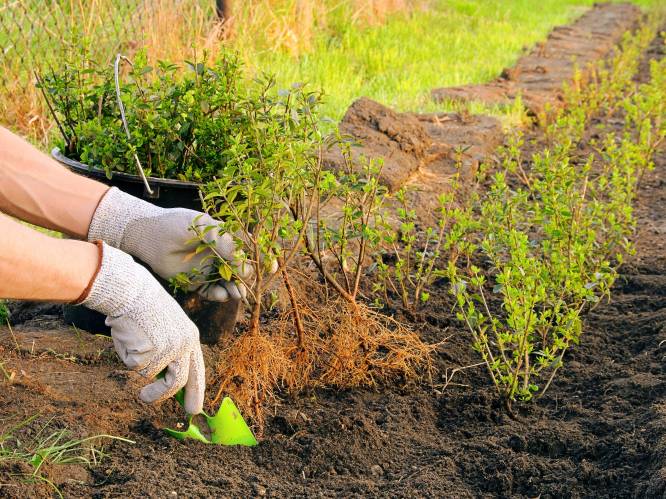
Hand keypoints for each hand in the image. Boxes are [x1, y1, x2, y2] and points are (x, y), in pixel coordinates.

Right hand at [79, 242, 204, 413]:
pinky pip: (134, 366)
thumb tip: (165, 381)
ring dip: (138, 364)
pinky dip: (127, 355)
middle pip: (178, 381)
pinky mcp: (150, 352)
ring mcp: (168, 350)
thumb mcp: (167, 328)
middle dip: (163, 396)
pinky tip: (129, 336)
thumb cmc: (145, 308)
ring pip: (150, 374)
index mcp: (191, 338)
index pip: (197, 370)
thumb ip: (170, 352)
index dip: (196, 390)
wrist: (132, 291)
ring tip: (132, 342)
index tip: (194, 408)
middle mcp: (184, 345)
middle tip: (147, 399)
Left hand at [88, 187, 248, 301]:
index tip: (270, 268)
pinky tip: (222, 295)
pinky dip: (219, 295)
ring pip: (229, 283)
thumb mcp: (205, 229)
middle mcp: (219, 254)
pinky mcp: (195, 283)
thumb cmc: (176, 225)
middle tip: (249, 285)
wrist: (147, 235)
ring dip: (236, 289)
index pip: (248, 250)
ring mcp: (208, 269)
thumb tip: (246, 266)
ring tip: (237, 294)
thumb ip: (226, 245)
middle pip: (241, 270)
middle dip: (248, 279)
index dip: (261, 259)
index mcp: (224, 238)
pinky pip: (212, 292)